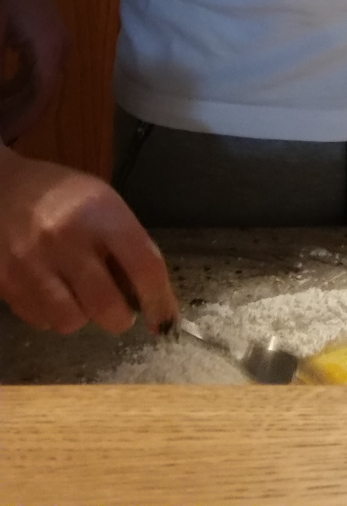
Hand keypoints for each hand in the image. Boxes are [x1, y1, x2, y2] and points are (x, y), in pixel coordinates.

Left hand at [0, 0, 69, 142]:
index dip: (22, 122)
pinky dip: (17, 88)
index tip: (5, 142)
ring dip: (17, 104)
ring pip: (39, 85)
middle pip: (43, 95)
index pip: (41, 97)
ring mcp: (55, 43)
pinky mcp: (47, 38)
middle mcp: (59, 50)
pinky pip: (35, 73)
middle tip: (1, 137)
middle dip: (18, 118)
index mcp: (49, 50)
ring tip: (0, 121)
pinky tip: (0, 94)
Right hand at [0, 146, 178, 335]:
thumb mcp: (103, 202)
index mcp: (100, 212)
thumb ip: (126, 243)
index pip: (144, 266)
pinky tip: (54, 292)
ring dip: (84, 317)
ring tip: (82, 296)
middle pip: (107, 306)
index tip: (166, 319)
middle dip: (120, 316)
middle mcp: (66, 239)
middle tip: (119, 309)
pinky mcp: (8, 284)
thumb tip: (149, 293)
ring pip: (72, 321)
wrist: (3, 188)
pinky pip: (42, 322)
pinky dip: (54, 315)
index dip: (160, 300)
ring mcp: (33, 264)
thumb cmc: (62, 195)